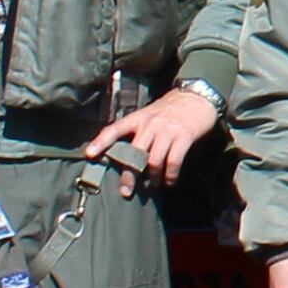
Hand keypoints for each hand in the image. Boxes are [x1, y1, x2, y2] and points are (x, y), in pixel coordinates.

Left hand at [95, 82, 221, 187]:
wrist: (198, 96)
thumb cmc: (171, 109)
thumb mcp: (151, 114)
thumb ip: (139, 131)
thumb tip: (128, 156)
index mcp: (139, 117)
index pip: (115, 128)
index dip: (101, 141)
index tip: (89, 155)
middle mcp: (151, 123)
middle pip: (135, 153)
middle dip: (129, 174)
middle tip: (126, 191)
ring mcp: (167, 130)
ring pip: (153, 160)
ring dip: (153, 177)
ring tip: (154, 185)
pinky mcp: (184, 136)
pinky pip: (173, 161)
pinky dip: (170, 175)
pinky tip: (170, 181)